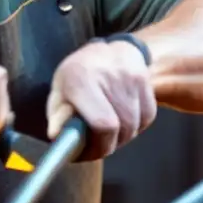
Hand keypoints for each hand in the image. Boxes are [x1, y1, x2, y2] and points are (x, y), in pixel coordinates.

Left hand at [46, 39, 156, 159]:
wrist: (108, 50)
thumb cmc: (78, 75)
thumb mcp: (59, 91)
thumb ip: (57, 116)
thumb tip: (55, 136)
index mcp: (82, 79)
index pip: (103, 124)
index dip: (99, 146)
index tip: (88, 152)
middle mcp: (110, 76)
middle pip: (122, 128)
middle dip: (109, 144)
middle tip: (97, 145)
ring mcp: (132, 77)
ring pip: (135, 126)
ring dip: (123, 137)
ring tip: (109, 132)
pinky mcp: (146, 81)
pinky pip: (147, 117)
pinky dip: (136, 126)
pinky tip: (123, 118)